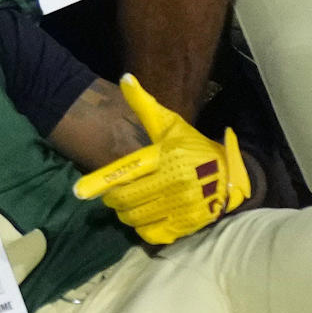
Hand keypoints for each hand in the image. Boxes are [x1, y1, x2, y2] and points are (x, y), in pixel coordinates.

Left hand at [68, 76, 250, 244]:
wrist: (232, 175)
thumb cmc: (195, 148)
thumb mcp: (171, 125)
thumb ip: (144, 106)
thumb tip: (125, 78)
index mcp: (165, 157)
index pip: (127, 171)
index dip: (100, 183)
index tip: (79, 192)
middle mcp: (173, 182)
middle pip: (125, 200)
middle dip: (113, 199)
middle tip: (114, 195)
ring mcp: (181, 206)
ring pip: (135, 218)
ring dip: (126, 214)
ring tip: (130, 205)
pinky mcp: (187, 225)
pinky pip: (151, 234)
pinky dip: (143, 228)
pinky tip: (147, 218)